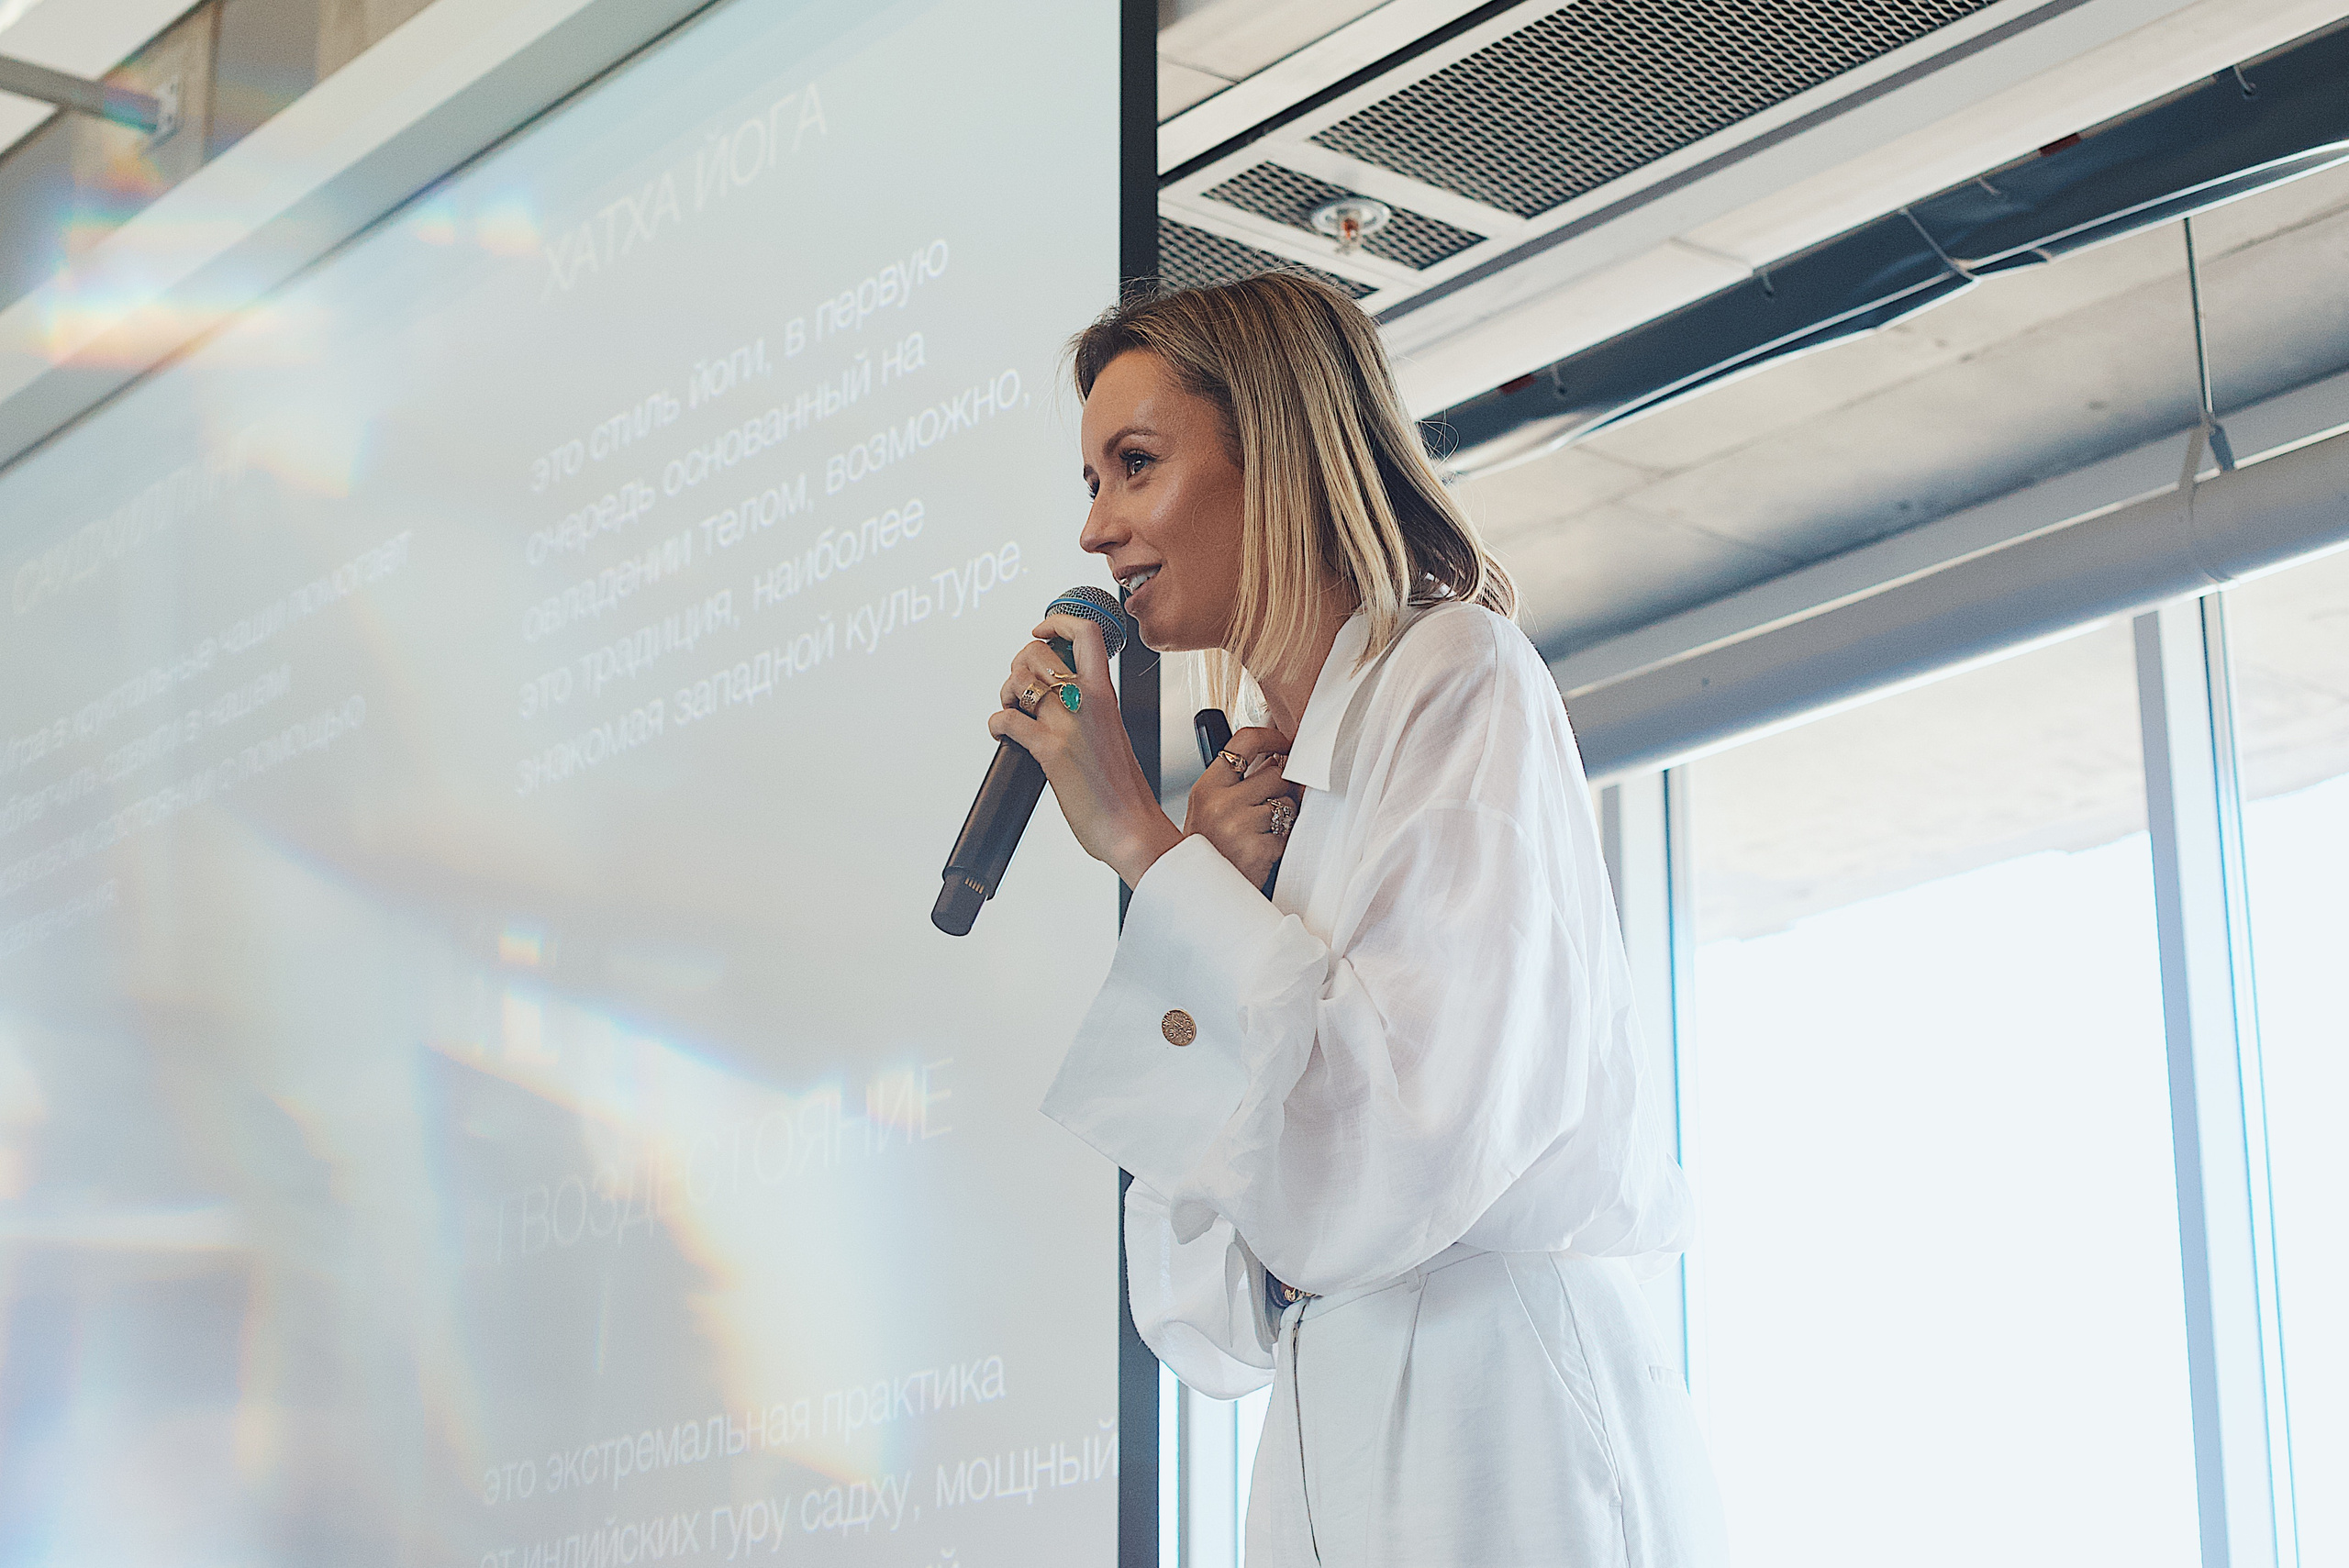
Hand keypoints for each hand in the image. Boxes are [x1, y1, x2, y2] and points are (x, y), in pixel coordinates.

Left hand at [989, 610, 1181, 887]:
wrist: (1132, 827)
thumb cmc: (1123, 789)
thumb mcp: (1112, 732)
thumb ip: (1089, 710)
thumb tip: (1056, 699)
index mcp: (1106, 696)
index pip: (1087, 634)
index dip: (1058, 622)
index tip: (1042, 631)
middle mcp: (1087, 703)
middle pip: (1039, 653)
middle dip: (1018, 664)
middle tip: (1020, 687)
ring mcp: (1068, 725)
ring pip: (1019, 680)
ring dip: (1005, 692)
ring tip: (1010, 709)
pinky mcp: (1049, 752)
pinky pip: (1007, 720)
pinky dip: (996, 724)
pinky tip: (1003, 734)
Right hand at [1183, 726, 1297, 887]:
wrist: (1200, 892)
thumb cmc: (1208, 848)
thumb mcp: (1209, 807)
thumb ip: (1235, 782)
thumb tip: (1277, 759)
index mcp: (1207, 787)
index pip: (1244, 741)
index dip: (1272, 737)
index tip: (1285, 743)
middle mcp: (1221, 803)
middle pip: (1276, 773)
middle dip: (1280, 790)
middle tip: (1268, 807)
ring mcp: (1240, 826)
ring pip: (1287, 804)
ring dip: (1282, 818)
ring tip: (1260, 834)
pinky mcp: (1258, 849)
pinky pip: (1287, 834)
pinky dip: (1281, 843)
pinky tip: (1263, 851)